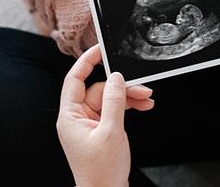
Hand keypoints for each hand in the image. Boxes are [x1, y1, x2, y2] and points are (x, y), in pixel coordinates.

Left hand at [56, 45, 154, 185]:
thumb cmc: (102, 171)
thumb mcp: (111, 131)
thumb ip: (114, 101)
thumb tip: (115, 77)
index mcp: (70, 117)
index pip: (74, 80)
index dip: (86, 62)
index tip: (100, 49)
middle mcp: (77, 119)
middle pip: (99, 90)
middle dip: (122, 88)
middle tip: (143, 88)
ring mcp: (89, 125)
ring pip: (110, 100)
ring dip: (129, 98)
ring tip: (148, 100)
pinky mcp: (100, 131)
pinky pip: (113, 112)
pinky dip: (128, 108)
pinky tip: (143, 107)